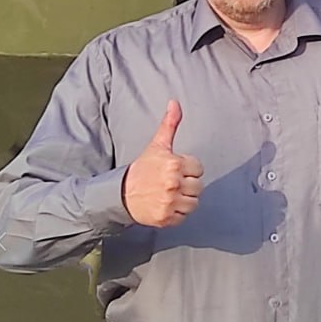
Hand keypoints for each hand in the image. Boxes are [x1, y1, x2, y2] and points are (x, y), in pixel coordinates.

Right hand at [122, 100, 203, 226]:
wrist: (122, 194)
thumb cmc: (142, 169)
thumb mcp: (157, 145)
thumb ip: (169, 124)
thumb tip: (175, 102)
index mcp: (174, 164)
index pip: (198, 169)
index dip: (188, 169)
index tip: (175, 170)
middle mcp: (173, 183)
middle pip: (198, 187)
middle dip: (187, 185)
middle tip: (171, 183)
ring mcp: (169, 202)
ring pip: (193, 203)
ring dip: (184, 200)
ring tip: (170, 194)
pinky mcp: (166, 218)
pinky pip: (183, 217)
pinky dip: (177, 213)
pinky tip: (166, 205)